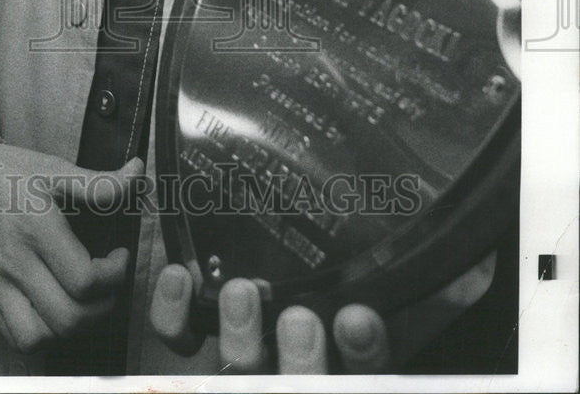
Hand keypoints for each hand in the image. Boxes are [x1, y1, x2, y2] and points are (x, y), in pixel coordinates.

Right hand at [0, 142, 143, 353]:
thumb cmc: (4, 172)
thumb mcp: (53, 169)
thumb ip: (99, 182)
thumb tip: (137, 172)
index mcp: (36, 227)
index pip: (84, 279)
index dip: (115, 276)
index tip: (119, 257)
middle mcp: (14, 262)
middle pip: (68, 317)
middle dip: (103, 306)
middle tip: (108, 282)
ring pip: (39, 337)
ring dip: (71, 326)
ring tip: (83, 300)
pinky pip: (14, 336)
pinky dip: (42, 333)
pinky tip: (55, 307)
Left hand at [150, 253, 495, 372]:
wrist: (269, 307)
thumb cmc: (337, 317)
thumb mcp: (387, 301)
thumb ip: (426, 289)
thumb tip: (469, 263)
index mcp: (345, 371)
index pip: (363, 376)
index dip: (362, 354)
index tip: (359, 317)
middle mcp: (295, 375)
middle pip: (298, 387)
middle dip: (301, 362)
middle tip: (299, 317)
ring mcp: (243, 369)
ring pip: (236, 374)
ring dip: (238, 338)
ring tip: (241, 290)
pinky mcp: (194, 352)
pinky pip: (178, 343)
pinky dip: (175, 313)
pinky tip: (181, 276)